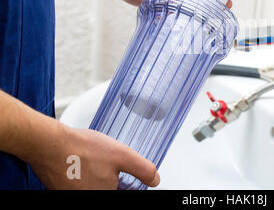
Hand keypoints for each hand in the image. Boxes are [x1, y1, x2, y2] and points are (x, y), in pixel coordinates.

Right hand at [29, 125, 159, 189]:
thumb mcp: (122, 155)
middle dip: (111, 178)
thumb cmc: (81, 150)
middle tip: (106, 163)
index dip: (125, 183)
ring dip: (96, 174)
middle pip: (108, 188)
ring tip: (94, 160)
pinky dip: (83, 173)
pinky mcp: (61, 189)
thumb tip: (155, 179)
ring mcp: (72, 194)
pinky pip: (79, 182)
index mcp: (103, 196)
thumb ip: (142, 169)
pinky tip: (82, 160)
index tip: (122, 175)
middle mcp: (87, 198)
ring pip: (92, 185)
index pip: (122, 191)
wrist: (48, 143)